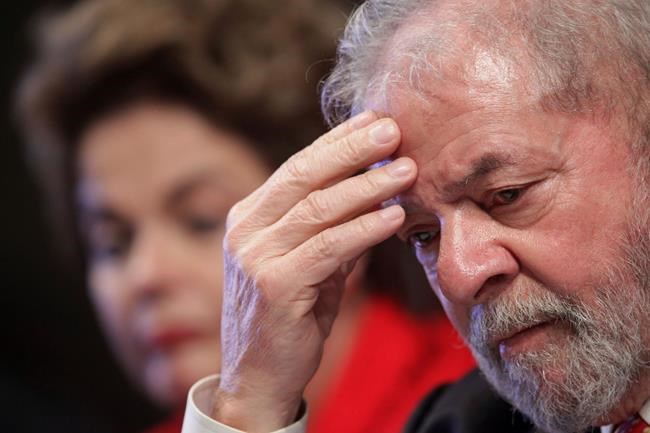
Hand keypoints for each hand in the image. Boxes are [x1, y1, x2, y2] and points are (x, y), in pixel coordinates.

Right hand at [212, 111, 416, 431]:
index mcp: (249, 218)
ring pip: (318, 209)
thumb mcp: (310, 263)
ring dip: (368, 186)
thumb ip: (332, 228)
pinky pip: (328, 247)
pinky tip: (394, 216)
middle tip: (393, 128)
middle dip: (352, 149)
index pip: (297, 168)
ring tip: (406, 169)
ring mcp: (255, 257)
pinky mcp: (273, 285)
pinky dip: (364, 229)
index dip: (337, 142)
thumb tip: (376, 190)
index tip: (373, 122)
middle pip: (303, 176)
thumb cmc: (290, 316)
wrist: (259, 376)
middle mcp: (245, 231)